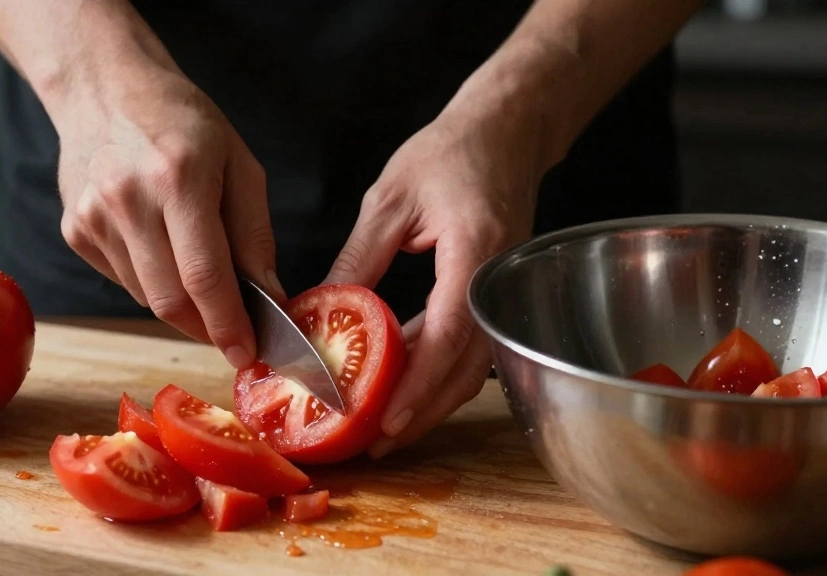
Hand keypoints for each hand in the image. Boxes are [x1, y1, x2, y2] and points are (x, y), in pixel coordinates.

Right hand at [52, 51, 282, 368]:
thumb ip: (255, 236)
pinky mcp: (74, 231)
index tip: (248, 352)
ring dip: (182, 306)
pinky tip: (161, 248)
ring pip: (146, 297)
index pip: (205, 276)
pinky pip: (123, 281)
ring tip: (200, 276)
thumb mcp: (239, 165)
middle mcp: (127, 200)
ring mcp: (92, 218)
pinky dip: (153, 283)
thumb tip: (270, 298)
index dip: (228, 324)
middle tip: (233, 333)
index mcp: (178, 178)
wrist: (106, 89)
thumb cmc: (184, 122)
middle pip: (170, 301)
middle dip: (207, 328)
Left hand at [324, 96, 542, 457]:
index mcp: (473, 251)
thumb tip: (321, 311)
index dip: (417, 384)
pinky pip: (468, 346)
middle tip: (377, 443)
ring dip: (431, 400)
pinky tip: (404, 385)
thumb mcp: (390, 198)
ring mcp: (499, 291)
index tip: (386, 420)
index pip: (448, 333)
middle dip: (422, 411)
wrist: (504, 132)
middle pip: (465, 366)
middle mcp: (494, 281)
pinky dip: (437, 371)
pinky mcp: (492, 294)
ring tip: (386, 428)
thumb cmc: (449, 154)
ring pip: (471, 366)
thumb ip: (359, 258)